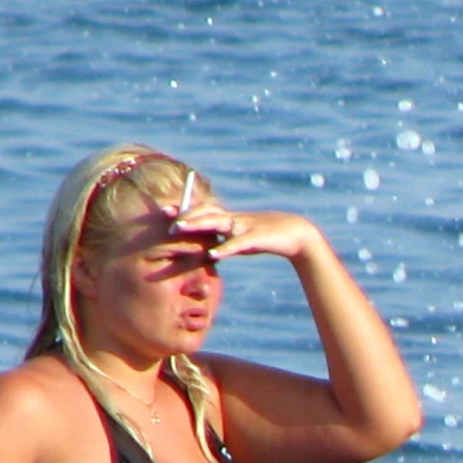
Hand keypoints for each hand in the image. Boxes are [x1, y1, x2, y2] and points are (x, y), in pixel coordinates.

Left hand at [169, 203, 322, 263]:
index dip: (184, 208)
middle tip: (167, 220)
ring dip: (196, 224)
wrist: (298, 234)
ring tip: (180, 229)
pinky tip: (212, 254)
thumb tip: (209, 252)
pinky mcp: (256, 238)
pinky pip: (237, 243)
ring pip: (216, 222)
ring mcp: (245, 226)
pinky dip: (224, 248)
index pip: (203, 209)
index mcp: (231, 218)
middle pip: (205, 212)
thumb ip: (227, 243)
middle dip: (185, 214)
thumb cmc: (269, 238)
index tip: (164, 210)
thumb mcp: (244, 240)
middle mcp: (235, 218)